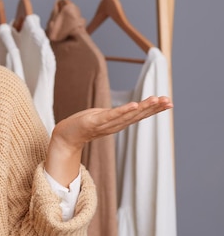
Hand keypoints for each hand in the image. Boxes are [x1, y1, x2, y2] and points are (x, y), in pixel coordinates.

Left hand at [45, 95, 172, 185]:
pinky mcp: (94, 122)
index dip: (154, 109)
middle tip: (169, 101)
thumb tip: (129, 108)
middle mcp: (115, 125)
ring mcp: (106, 124)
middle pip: (137, 115)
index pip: (139, 114)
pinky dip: (124, 110)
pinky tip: (134, 104)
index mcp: (119, 123)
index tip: (168, 102)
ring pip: (128, 115)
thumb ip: (117, 114)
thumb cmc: (84, 124)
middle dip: (154, 108)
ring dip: (143, 107)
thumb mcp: (104, 117)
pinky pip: (112, 115)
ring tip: (156, 100)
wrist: (66, 135)